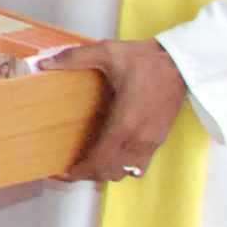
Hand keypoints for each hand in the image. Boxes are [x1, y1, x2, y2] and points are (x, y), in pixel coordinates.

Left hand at [47, 37, 187, 184]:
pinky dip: (123, 167)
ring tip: (87, 162)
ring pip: (125, 172)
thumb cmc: (146, 59)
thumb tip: (44, 63)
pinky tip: (111, 154)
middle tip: (68, 166)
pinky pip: (139, 166)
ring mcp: (151, 142)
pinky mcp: (159, 140)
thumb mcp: (107, 52)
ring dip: (105, 172)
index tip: (60, 173)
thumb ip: (74, 58)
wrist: (183, 63)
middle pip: (109, 172)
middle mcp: (138, 139)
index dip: (77, 171)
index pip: (98, 161)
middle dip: (87, 174)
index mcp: (124, 123)